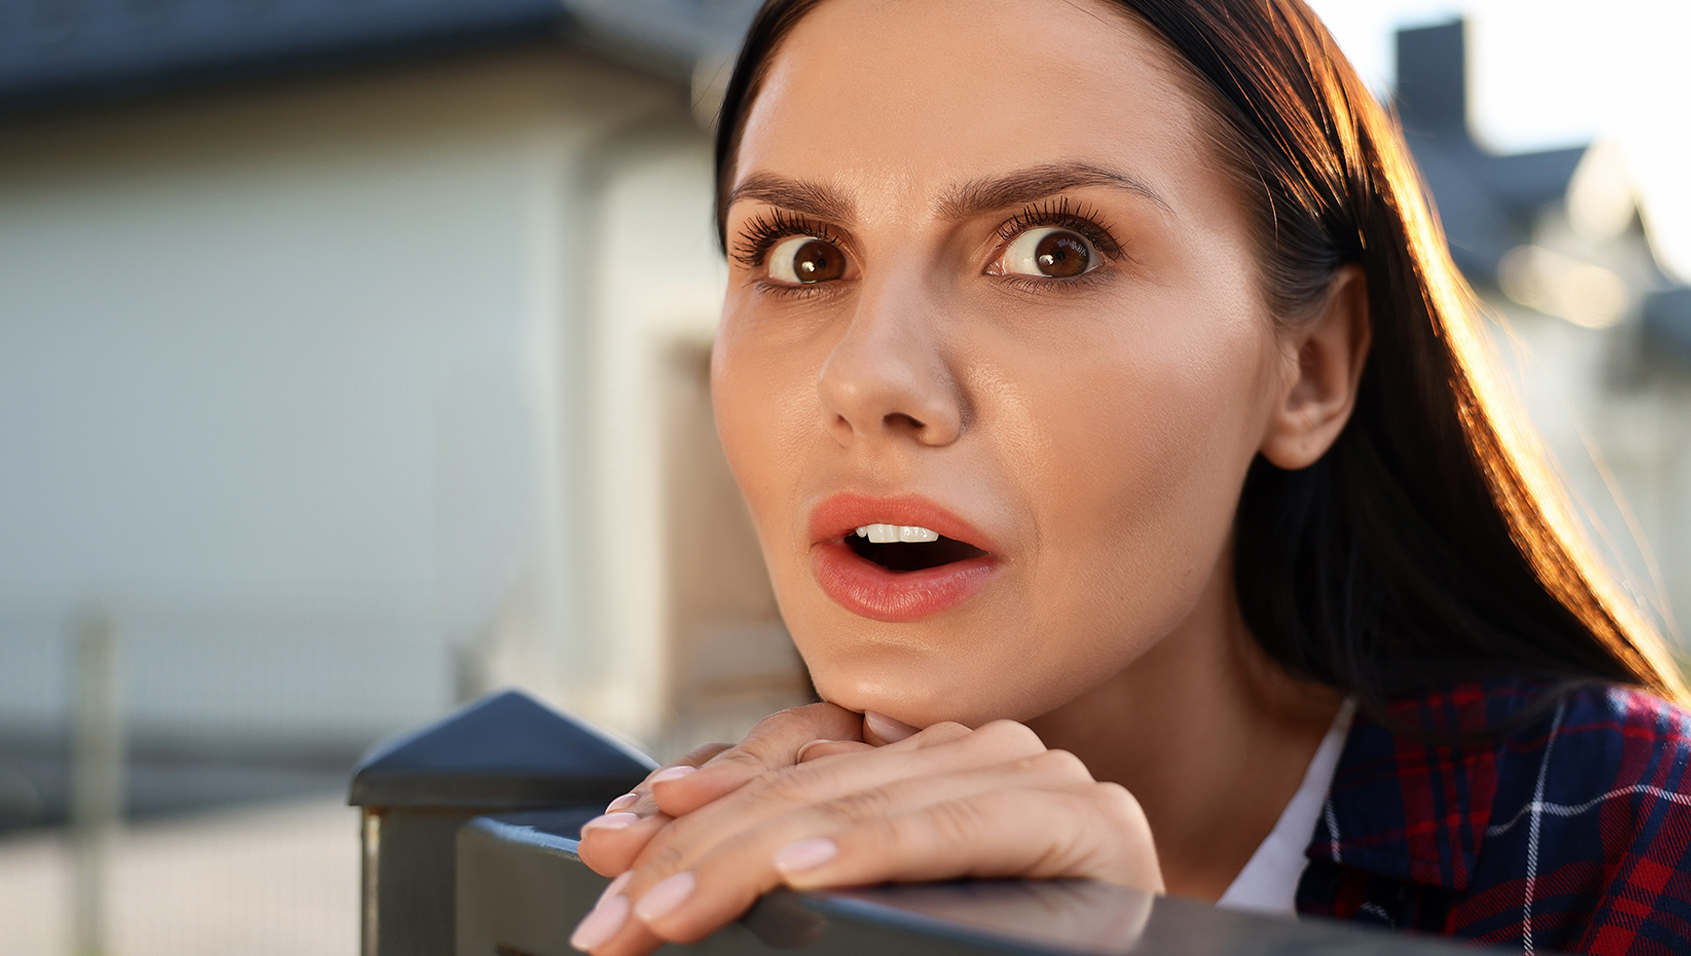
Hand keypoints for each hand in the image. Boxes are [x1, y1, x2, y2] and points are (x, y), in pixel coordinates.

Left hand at [567, 710, 1160, 955]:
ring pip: (865, 798)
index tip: (608, 838)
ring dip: (750, 855)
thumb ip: (800, 858)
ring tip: (669, 902)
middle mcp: (981, 752)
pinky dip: (871, 847)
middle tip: (611, 912)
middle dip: (693, 848)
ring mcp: (1034, 776)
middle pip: (811, 783)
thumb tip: (653, 834)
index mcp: (928, 768)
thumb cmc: (1009, 944)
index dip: (699, 796)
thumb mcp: (882, 901)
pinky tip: (802, 873)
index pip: (795, 764)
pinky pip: (955, 826)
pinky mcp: (1081, 820)